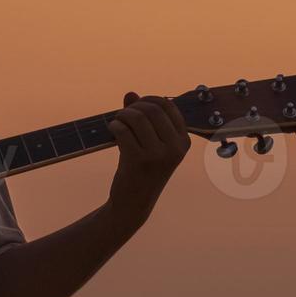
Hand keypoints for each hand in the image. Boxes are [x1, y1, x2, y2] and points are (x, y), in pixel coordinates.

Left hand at [106, 92, 190, 232]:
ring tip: (116, 122)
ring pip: (137, 118)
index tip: (136, 106)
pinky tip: (112, 130)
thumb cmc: (141, 169)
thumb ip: (142, 118)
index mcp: (183, 141)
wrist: (134, 203)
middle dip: (133, 108)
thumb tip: (130, 94)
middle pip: (152, 109)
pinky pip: (123, 130)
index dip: (149, 100)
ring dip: (122, 115)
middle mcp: (175, 148)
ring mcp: (158, 155)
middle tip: (122, 115)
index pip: (168, 106)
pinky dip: (115, 126)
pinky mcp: (139, 161)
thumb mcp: (148, 143)